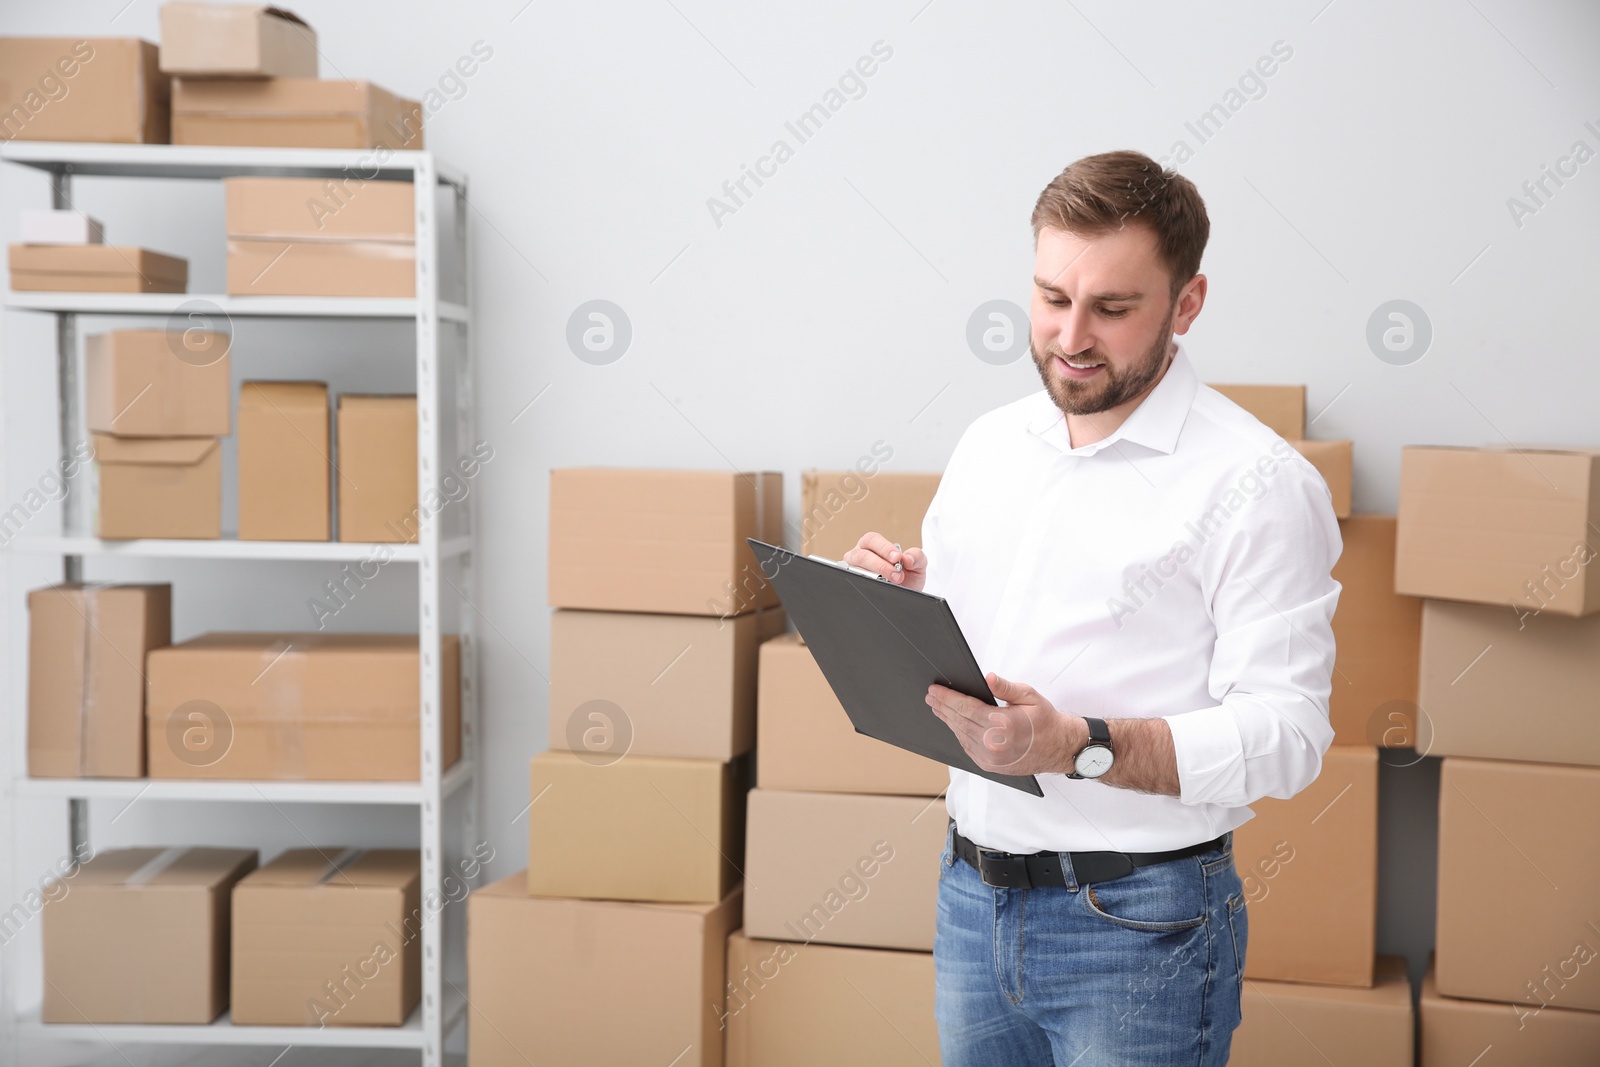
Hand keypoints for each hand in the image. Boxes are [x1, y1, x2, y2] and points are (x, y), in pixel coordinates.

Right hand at [843, 531, 927, 591]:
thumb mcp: (917, 564)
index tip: (897, 557)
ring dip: (875, 576)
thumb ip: (917, 557)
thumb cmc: (908, 575)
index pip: (872, 540)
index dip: (884, 548)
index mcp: (872, 545)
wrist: (906, 594)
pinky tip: (881, 588)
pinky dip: (868, 586)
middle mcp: (860, 555)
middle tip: (897, 575)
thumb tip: (907, 558)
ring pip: (857, 570)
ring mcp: (855, 571)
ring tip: (893, 582)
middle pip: (862, 555)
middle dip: (881, 565)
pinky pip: (857, 583)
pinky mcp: (855, 584)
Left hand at [926, 672, 1084, 776]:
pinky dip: (958, 735)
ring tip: (938, 708)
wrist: (1059, 748)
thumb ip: (1005, 687)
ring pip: (961, 736)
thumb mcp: (1029, 696)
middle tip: (931, 697)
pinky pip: (967, 748)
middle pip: (959, 722)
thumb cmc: (1046, 721)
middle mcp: (994, 744)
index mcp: (1003, 724)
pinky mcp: (990, 766)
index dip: (948, 698)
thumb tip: (987, 678)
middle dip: (943, 707)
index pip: (966, 708)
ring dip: (948, 721)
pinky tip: (953, 725)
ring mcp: (991, 758)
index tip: (936, 690)